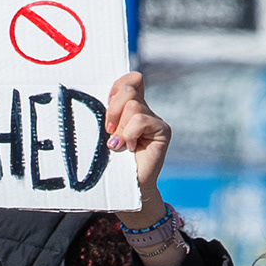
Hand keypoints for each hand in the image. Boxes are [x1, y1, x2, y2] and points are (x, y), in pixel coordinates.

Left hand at [104, 69, 171, 216]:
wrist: (126, 186)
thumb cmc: (111, 161)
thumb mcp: (105, 132)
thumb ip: (107, 114)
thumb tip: (102, 98)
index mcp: (130, 107)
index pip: (131, 79)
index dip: (117, 87)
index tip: (107, 104)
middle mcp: (145, 110)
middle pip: (128, 89)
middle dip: (112, 110)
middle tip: (108, 131)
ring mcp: (155, 120)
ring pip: (133, 106)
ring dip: (120, 128)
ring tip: (119, 145)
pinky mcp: (163, 130)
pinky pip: (141, 120)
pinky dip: (130, 134)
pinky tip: (129, 147)